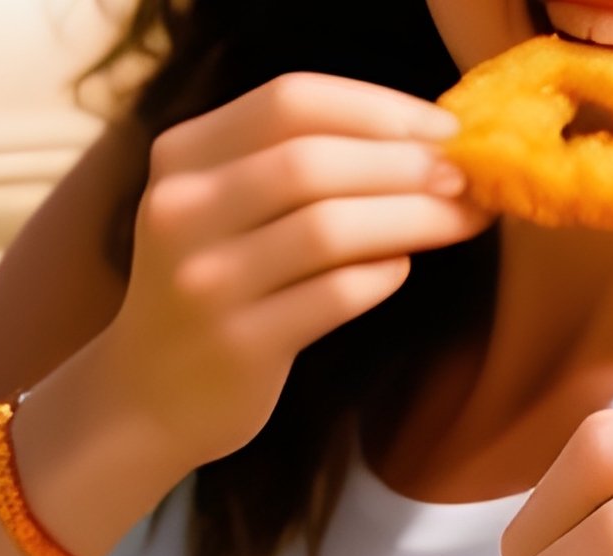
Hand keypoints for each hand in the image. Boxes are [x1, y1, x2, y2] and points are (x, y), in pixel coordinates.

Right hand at [87, 72, 491, 473]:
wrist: (147, 398)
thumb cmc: (209, 292)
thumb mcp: (220, 209)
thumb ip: (287, 168)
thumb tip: (419, 145)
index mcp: (182, 155)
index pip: (290, 101)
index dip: (378, 109)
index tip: (444, 127)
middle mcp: (184, 210)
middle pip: (313, 161)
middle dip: (405, 164)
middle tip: (465, 177)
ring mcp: (208, 281)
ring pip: (328, 228)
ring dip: (411, 217)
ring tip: (462, 219)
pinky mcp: (240, 345)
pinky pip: (332, 298)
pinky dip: (380, 276)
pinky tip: (402, 269)